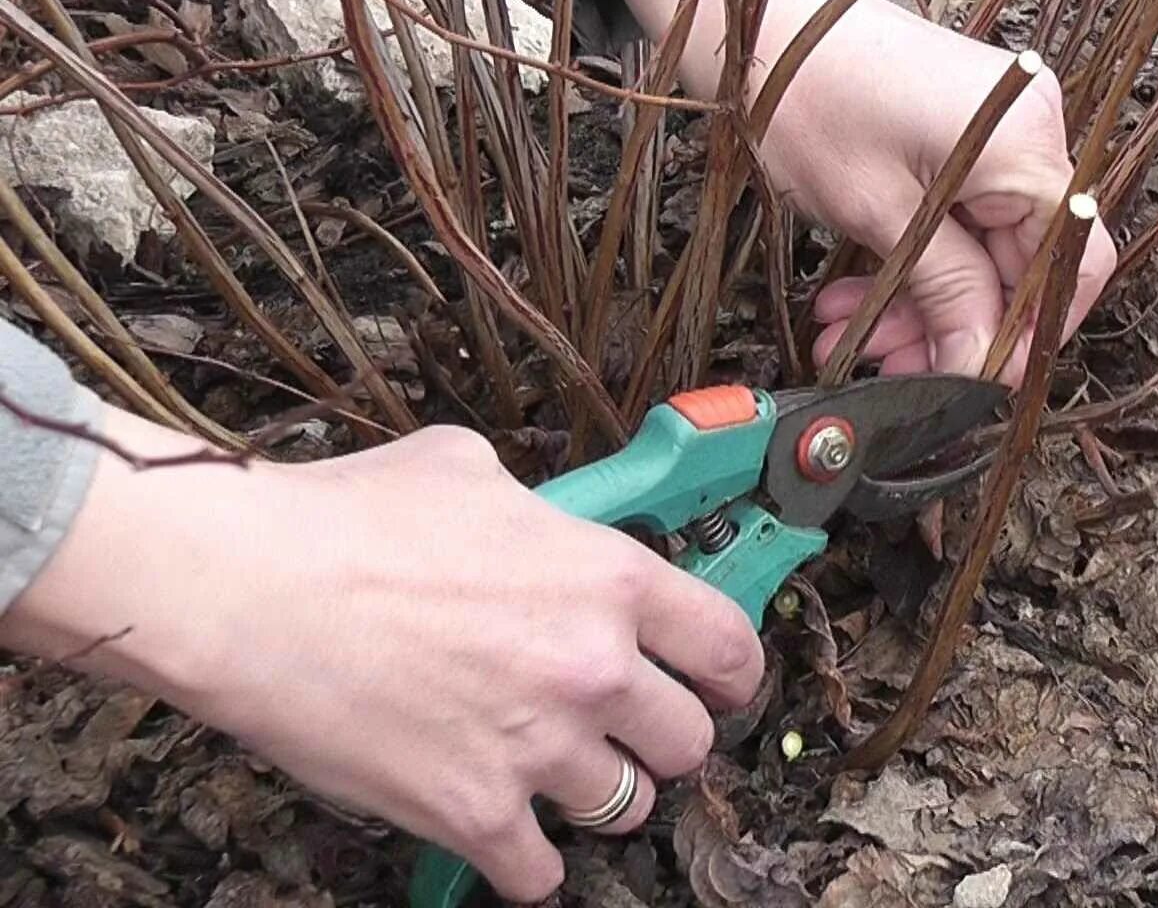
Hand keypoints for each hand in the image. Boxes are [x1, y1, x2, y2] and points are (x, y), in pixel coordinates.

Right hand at [0, 408, 763, 902]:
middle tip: (618, 729)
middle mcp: (594, 669)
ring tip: (553, 772)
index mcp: (609, 580)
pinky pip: (540, 874)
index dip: (729, 673)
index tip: (713, 683)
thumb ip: (540, 512)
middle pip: (690, 742)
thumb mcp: (470, 471)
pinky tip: (501, 829)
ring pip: (628, 808)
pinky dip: (525, 860)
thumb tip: (545, 523)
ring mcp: (540, 749)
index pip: (730, 647)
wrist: (245, 588)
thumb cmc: (346, 519)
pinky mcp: (475, 814)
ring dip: (598, 794)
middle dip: (659, 738)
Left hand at [610, 0, 1118, 385]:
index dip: (1031, 334)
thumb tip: (982, 366)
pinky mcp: (959, 134)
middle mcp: (1027, 130)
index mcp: (1024, 143)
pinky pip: (955, 219)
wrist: (754, 25)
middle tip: (894, 368)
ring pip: (980, 250)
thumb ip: (946, 294)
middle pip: (1020, 262)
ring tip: (854, 337)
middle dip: (955, 325)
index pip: (1073, 263)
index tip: (979, 381)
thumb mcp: (880, 215)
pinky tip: (856, 299)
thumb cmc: (807, 97)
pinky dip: (912, 263)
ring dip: (921, 303)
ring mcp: (995, 129)